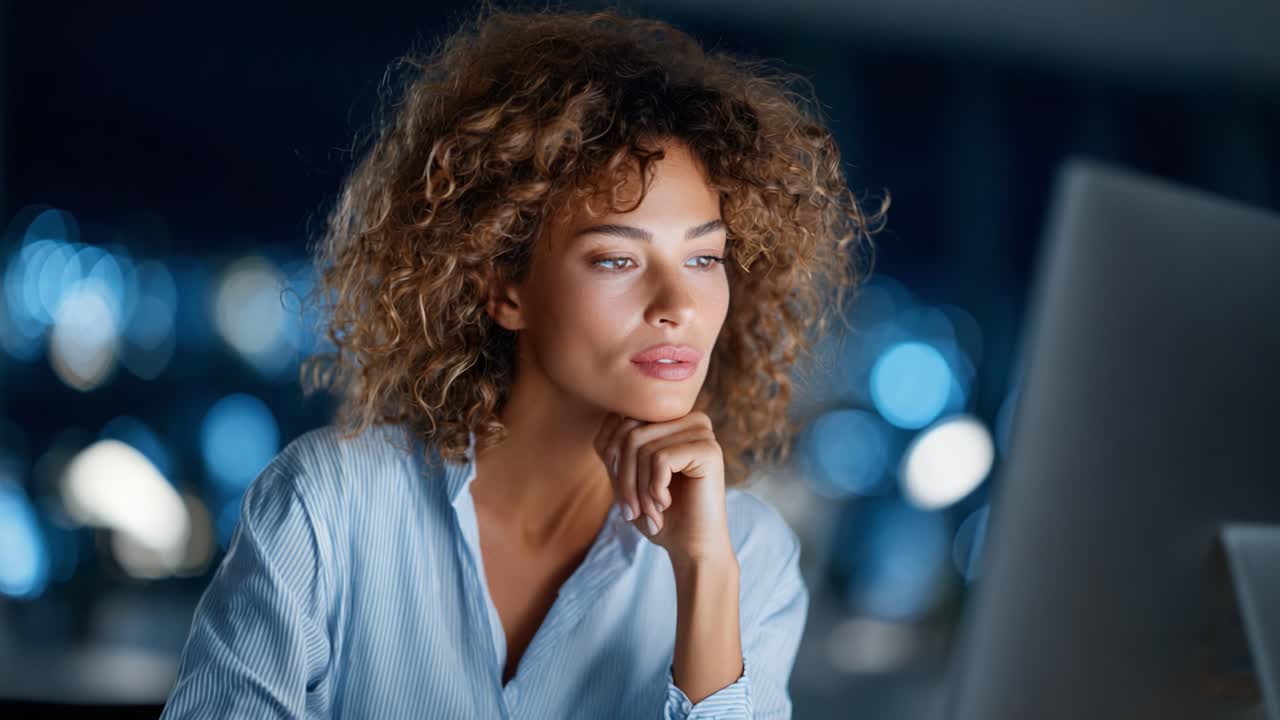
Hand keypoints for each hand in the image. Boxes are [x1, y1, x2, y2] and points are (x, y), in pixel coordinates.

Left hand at [593, 411, 732, 566]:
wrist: (690, 547)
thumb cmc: (658, 513)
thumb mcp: (626, 474)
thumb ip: (615, 443)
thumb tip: (611, 415)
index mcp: (671, 420)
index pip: (621, 420)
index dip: (612, 459)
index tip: (622, 493)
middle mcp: (689, 419)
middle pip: (630, 433)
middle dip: (624, 478)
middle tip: (632, 511)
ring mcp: (702, 432)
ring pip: (643, 447)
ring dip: (638, 489)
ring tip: (650, 512)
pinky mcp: (710, 450)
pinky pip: (661, 459)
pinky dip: (654, 489)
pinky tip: (665, 504)